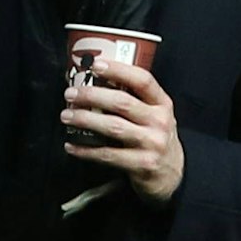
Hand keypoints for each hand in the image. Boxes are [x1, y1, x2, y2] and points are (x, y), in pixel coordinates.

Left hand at [61, 57, 184, 202]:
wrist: (174, 175)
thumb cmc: (156, 139)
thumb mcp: (155, 116)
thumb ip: (135, 101)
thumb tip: (94, 83)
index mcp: (162, 104)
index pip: (143, 80)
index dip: (119, 70)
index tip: (96, 65)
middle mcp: (159, 122)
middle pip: (122, 102)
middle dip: (92, 95)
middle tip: (71, 93)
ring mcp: (152, 144)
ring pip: (113, 127)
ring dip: (85, 120)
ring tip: (67, 116)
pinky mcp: (142, 165)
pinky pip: (108, 155)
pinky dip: (86, 150)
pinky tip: (71, 145)